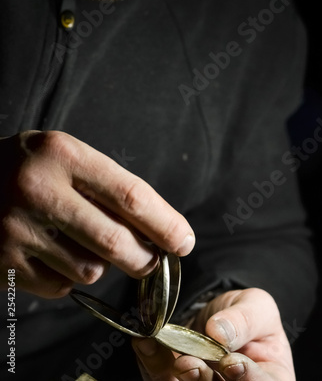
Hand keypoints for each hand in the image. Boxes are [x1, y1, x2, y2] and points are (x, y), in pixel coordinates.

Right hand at [0, 131, 194, 297]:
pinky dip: (70, 277)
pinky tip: (55, 253)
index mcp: (63, 155)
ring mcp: (16, 230)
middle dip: (145, 259)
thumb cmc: (32, 167)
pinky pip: (60, 286)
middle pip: (114, 243)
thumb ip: (109, 186)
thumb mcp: (68, 156)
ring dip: (101, 265)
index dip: (165, 224)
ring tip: (85, 243)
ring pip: (89, 270)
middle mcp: (38, 191)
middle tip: (151, 259)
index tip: (184, 241)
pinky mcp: (2, 263)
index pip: (130, 196)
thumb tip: (159, 231)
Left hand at [132, 288, 294, 380]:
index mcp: (269, 377)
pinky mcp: (177, 379)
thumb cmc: (247, 314)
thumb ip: (244, 319)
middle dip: (202, 380)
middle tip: (188, 364)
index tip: (231, 362)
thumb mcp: (256, 306)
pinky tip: (145, 343)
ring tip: (162, 352)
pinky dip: (152, 361)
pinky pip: (163, 377)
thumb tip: (220, 332)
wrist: (220, 315)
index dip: (247, 378)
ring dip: (172, 374)